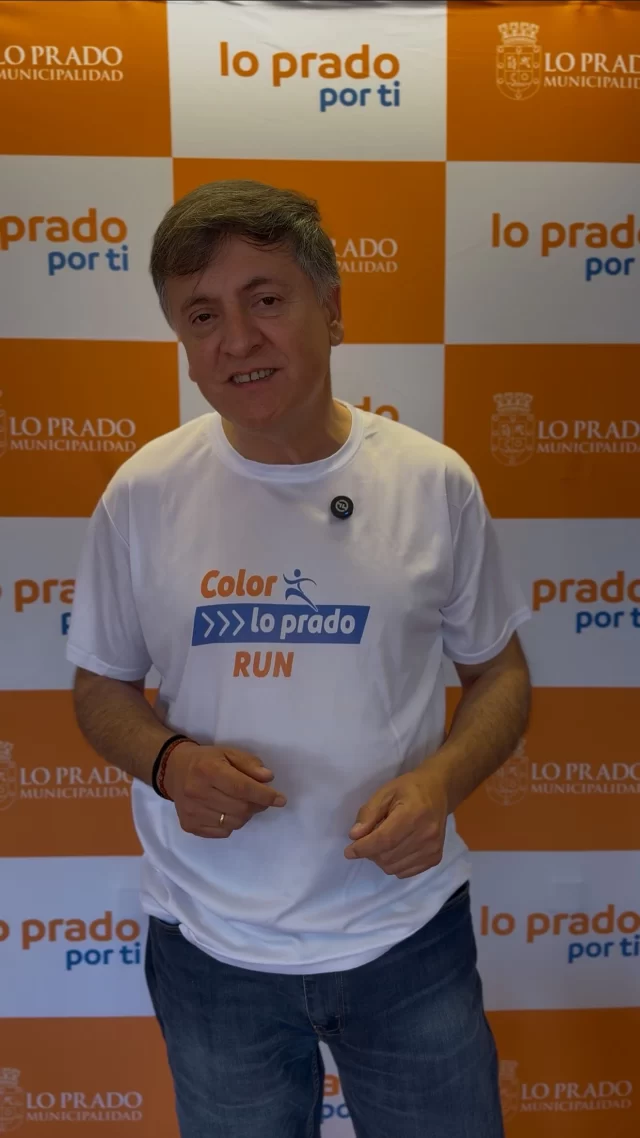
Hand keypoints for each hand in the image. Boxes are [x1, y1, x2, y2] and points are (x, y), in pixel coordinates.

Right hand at [163, 743, 286, 838]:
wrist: (174, 771)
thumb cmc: (207, 760)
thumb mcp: (229, 753)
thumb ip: (250, 764)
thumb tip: (268, 779)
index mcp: (208, 770)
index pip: (242, 788)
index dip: (265, 795)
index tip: (281, 800)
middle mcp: (197, 792)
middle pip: (240, 808)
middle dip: (257, 805)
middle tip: (260, 798)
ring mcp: (192, 812)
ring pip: (234, 823)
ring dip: (245, 815)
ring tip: (242, 803)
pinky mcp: (189, 826)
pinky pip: (222, 832)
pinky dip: (231, 824)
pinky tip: (226, 810)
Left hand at [344, 768, 447, 878]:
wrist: (439, 791)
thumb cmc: (409, 789)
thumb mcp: (385, 792)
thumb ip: (369, 813)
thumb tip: (354, 835)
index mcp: (413, 814)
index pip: (384, 840)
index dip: (363, 848)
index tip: (349, 851)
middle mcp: (426, 834)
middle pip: (387, 856)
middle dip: (370, 852)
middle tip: (366, 840)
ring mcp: (432, 849)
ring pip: (393, 868)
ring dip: (380, 859)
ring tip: (382, 842)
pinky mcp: (435, 858)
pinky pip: (404, 872)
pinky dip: (393, 865)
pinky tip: (394, 849)